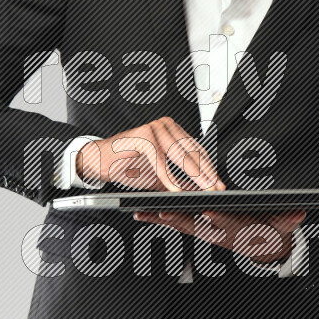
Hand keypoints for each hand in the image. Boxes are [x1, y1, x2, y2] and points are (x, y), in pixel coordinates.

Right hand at [78, 117, 224, 192]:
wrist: (99, 161)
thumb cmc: (127, 166)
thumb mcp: (159, 177)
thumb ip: (178, 182)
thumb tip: (197, 193)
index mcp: (173, 131)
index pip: (197, 150)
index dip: (210, 169)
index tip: (219, 185)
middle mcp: (165, 126)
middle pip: (192, 152)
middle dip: (206, 174)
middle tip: (216, 189)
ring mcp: (154, 128)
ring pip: (179, 155)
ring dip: (193, 176)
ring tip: (203, 190)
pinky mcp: (142, 136)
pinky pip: (159, 160)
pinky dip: (168, 178)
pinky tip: (176, 190)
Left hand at [133, 206, 306, 263]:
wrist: (265, 248)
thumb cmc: (271, 233)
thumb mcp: (284, 226)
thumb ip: (289, 219)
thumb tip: (299, 213)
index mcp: (238, 229)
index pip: (228, 222)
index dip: (219, 218)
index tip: (210, 211)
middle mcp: (218, 232)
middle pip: (197, 225)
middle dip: (180, 219)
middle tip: (164, 211)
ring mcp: (206, 231)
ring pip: (182, 224)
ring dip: (163, 219)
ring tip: (144, 212)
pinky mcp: (198, 228)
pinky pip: (176, 223)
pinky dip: (159, 219)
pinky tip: (141, 213)